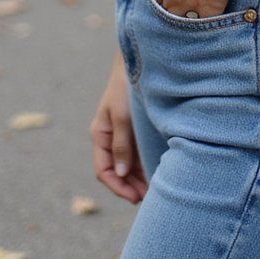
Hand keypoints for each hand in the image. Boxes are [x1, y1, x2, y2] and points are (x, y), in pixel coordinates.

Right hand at [89, 55, 148, 203]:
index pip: (103, 171)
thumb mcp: (122, 115)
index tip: (135, 198)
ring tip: (157, 189)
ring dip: (140, 178)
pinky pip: (139, 153)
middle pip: (118, 171)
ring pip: (129, 165)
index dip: (118, 187)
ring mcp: (123, 134)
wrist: (139, 60)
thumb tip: (122, 174)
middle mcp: (110, 137)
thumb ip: (122, 144)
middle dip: (131, 187)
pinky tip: (159, 172)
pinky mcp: (136, 129)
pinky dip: (146, 165)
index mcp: (100, 135)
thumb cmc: (127, 85)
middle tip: (151, 199)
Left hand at [119, 0, 256, 17]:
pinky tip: (215, 19)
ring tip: (200, 17)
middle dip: (176, 13)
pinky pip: (207, 23)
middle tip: (188, 9)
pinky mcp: (211, 5)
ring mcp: (190, 2)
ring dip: (191, 20)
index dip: (164, 0)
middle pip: (169, 15)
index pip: (155, 1)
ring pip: (185, 22)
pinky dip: (210, 22)